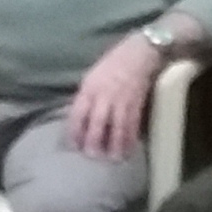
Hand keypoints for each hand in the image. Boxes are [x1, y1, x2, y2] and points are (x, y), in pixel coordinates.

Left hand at [67, 36, 160, 159]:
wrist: (139, 53)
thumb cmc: (112, 63)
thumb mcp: (92, 76)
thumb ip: (86, 97)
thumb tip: (79, 118)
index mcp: (90, 88)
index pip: (78, 113)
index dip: (74, 131)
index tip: (73, 146)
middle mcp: (104, 95)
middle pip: (97, 122)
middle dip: (93, 141)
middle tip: (91, 156)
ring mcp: (122, 100)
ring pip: (117, 126)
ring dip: (114, 144)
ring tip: (112, 158)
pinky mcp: (137, 103)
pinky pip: (132, 124)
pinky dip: (130, 138)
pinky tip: (128, 149)